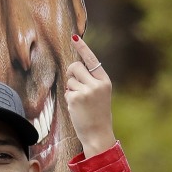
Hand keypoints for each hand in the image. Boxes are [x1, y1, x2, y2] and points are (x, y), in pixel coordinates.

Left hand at [64, 35, 115, 157]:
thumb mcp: (100, 94)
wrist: (98, 134)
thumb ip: (91, 80)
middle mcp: (97, 84)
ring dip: (70, 89)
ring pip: (69, 79)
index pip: (92, 60)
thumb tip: (73, 68)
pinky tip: (77, 108)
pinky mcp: (76, 98)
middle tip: (75, 86)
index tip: (74, 37)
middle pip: (75, 66)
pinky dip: (69, 98)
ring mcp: (86, 91)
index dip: (83, 48)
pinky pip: (66, 91)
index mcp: (105, 81)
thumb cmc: (97, 114)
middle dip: (71, 73)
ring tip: (80, 102)